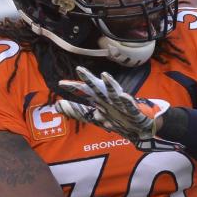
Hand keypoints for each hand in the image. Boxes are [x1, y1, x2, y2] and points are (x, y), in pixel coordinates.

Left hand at [55, 66, 176, 150]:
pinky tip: (124, 95)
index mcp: (101, 101)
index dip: (74, 88)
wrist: (139, 127)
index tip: (60, 84)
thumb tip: (57, 106)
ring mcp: (121, 104)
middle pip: (97, 88)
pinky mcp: (133, 110)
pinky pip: (130, 105)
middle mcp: (110, 100)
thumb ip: (77, 112)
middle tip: (79, 69)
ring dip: (110, 84)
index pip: (85, 92)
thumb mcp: (95, 117)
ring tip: (104, 75)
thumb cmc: (118, 119)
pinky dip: (127, 100)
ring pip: (114, 92)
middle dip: (89, 79)